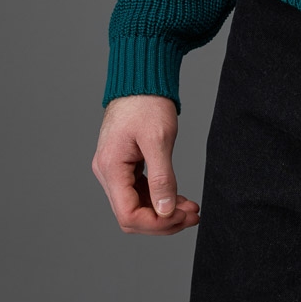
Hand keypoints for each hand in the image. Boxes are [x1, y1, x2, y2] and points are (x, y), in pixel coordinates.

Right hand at [91, 95, 200, 235]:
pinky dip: (160, 198)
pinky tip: (180, 200)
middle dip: (164, 220)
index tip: (182, 217)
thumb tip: (165, 211)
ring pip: (137, 205)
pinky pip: (141, 192)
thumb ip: (161, 178)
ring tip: (192, 210)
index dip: (156, 223)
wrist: (142, 78)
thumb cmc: (148, 102)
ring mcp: (115, 170)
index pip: (128, 215)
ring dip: (164, 212)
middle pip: (132, 215)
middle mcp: (108, 173)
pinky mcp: (126, 165)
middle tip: (193, 215)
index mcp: (111, 168)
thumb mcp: (158, 139)